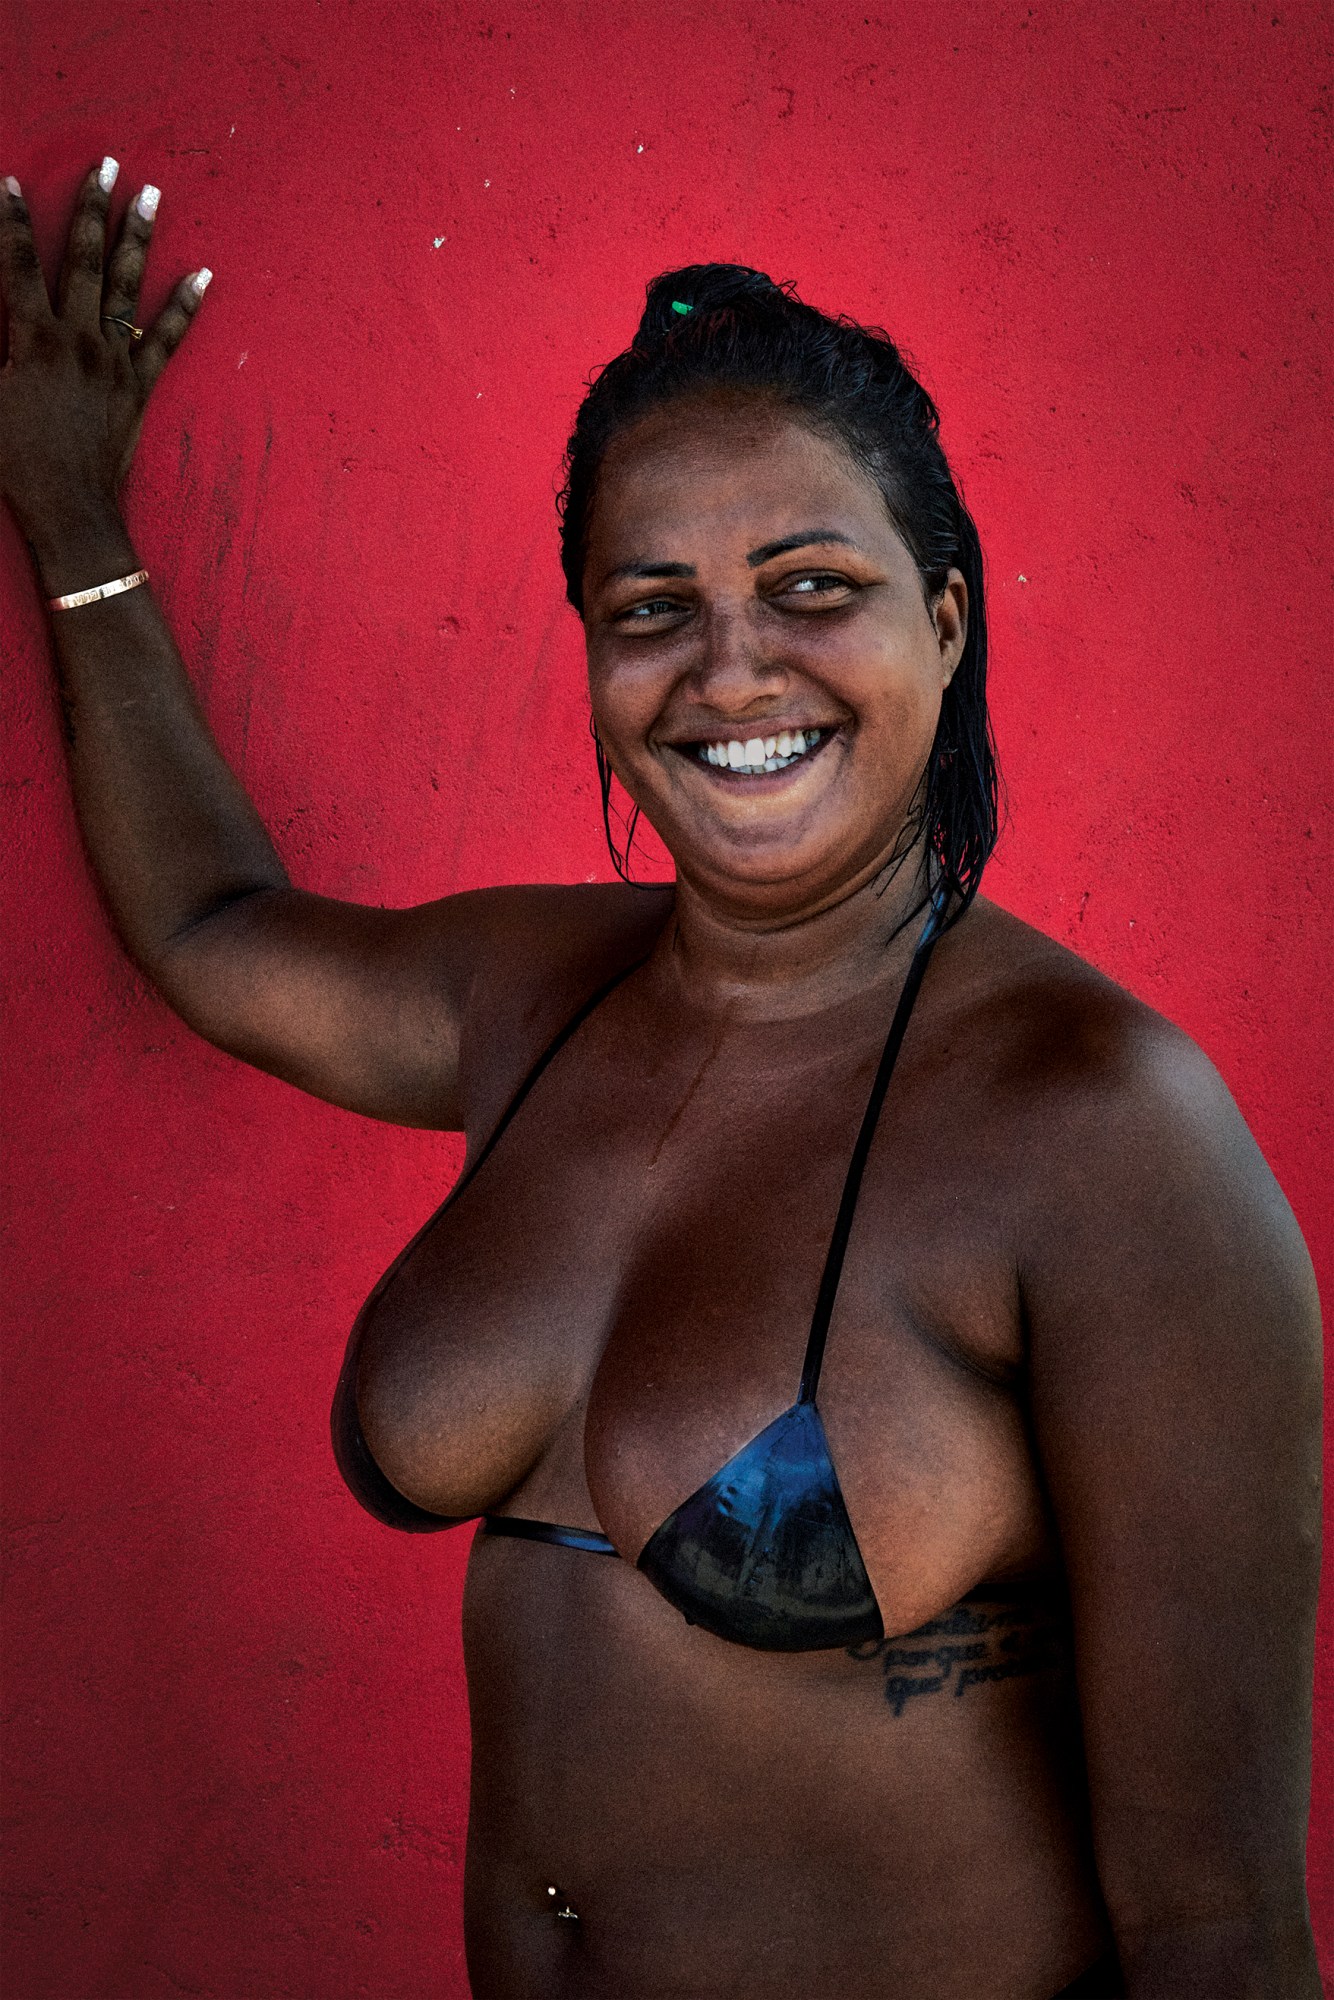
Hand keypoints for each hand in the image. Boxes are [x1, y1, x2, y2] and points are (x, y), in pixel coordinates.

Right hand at [0, 159, 208, 558]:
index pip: (15, 265)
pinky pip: (168, 338)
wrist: (70, 512)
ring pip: (127, 286)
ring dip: (138, 236)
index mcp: (32, 340)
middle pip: (83, 259)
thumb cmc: (14, 462)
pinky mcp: (140, 387)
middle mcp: (78, 341)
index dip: (7, 222)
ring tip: (150, 193)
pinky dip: (186, 305)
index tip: (7, 182)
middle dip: (93, 207)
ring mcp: (115, 362)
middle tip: (106, 162)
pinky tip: (203, 274)